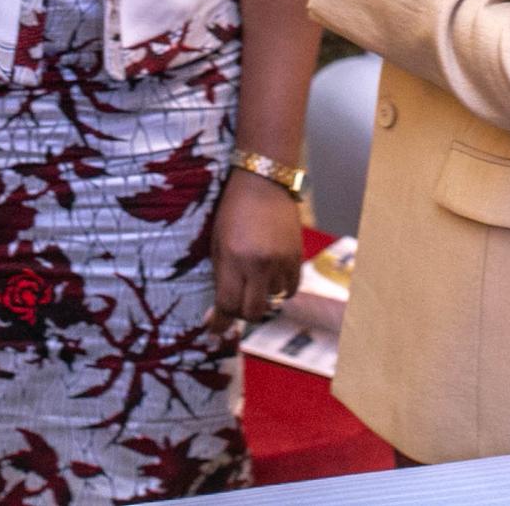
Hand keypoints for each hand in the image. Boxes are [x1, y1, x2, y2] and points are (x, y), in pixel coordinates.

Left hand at [209, 173, 303, 326]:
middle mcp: (260, 263)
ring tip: (253, 282)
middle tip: (234, 306)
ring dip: (261, 298)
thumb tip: (217, 312)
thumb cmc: (232, 209)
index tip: (213, 329)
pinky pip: (290, 288)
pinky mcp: (297, 256)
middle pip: (252, 311)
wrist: (263, 181)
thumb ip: (220, 276)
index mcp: (234, 258)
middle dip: (241, 314)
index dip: (219, 322)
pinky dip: (279, 290)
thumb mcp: (217, 242)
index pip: (228, 304)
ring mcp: (281, 260)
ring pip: (273, 302)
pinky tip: (271, 279)